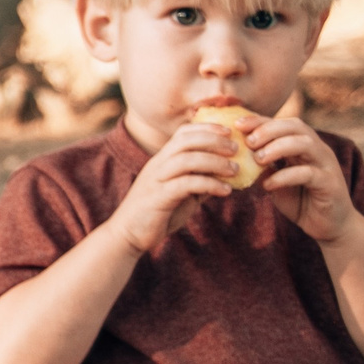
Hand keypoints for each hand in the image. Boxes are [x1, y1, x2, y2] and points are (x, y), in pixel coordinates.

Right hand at [109, 121, 240, 255]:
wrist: (127, 235)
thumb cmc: (156, 214)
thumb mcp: (181, 194)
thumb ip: (199, 182)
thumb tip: (224, 176)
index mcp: (162, 160)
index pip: (183, 133)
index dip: (207, 128)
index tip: (229, 132)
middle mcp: (157, 165)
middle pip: (186, 141)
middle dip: (214, 140)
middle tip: (236, 149)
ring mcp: (156, 180)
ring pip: (187, 159)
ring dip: (215, 162)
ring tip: (234, 170)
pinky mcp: (158, 198)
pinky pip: (187, 184)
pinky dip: (210, 184)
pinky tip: (225, 191)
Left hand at [247, 117, 355, 241]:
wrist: (330, 226)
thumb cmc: (301, 201)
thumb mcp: (277, 182)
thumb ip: (263, 169)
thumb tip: (237, 157)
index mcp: (305, 146)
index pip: (284, 124)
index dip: (261, 121)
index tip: (238, 125)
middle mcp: (318, 150)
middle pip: (296, 126)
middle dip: (269, 130)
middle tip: (248, 141)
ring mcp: (326, 165)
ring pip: (305, 144)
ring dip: (278, 148)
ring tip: (258, 159)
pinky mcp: (330, 183)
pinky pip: (308, 173)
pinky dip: (285, 176)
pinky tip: (268, 185)